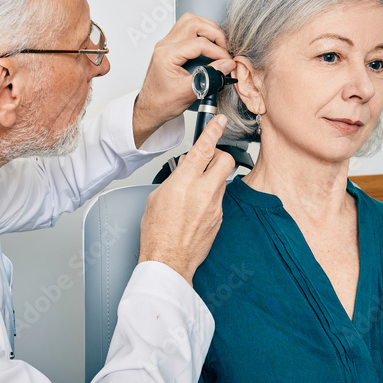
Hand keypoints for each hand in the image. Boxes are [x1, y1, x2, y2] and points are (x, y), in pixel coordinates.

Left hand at [132, 13, 233, 147]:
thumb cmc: (162, 102)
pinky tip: (209, 45)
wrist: (150, 108)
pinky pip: (187, 29)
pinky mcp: (170, 46)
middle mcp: (165, 45)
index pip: (198, 43)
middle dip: (214, 33)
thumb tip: (226, 65)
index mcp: (166, 55)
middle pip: (194, 23)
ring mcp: (166, 44)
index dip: (217, 51)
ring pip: (190, 21)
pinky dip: (201, 33)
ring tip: (218, 45)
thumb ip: (209, 77)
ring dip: (207, 29)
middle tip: (224, 49)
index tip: (227, 62)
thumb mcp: (189, 92)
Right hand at [138, 115, 234, 284]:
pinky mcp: (219, 219)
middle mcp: (204, 192)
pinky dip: (210, 198)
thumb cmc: (157, 233)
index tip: (220, 121)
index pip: (204, 148)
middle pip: (226, 161)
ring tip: (195, 191)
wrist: (169, 261)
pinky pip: (219, 200)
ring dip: (212, 179)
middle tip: (209, 160)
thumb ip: (174, 179)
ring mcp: (215, 206)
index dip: (213, 131)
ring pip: (223, 181)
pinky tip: (196, 209)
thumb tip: (183, 171)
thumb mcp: (157, 197)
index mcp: (185, 183)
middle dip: (219, 155)